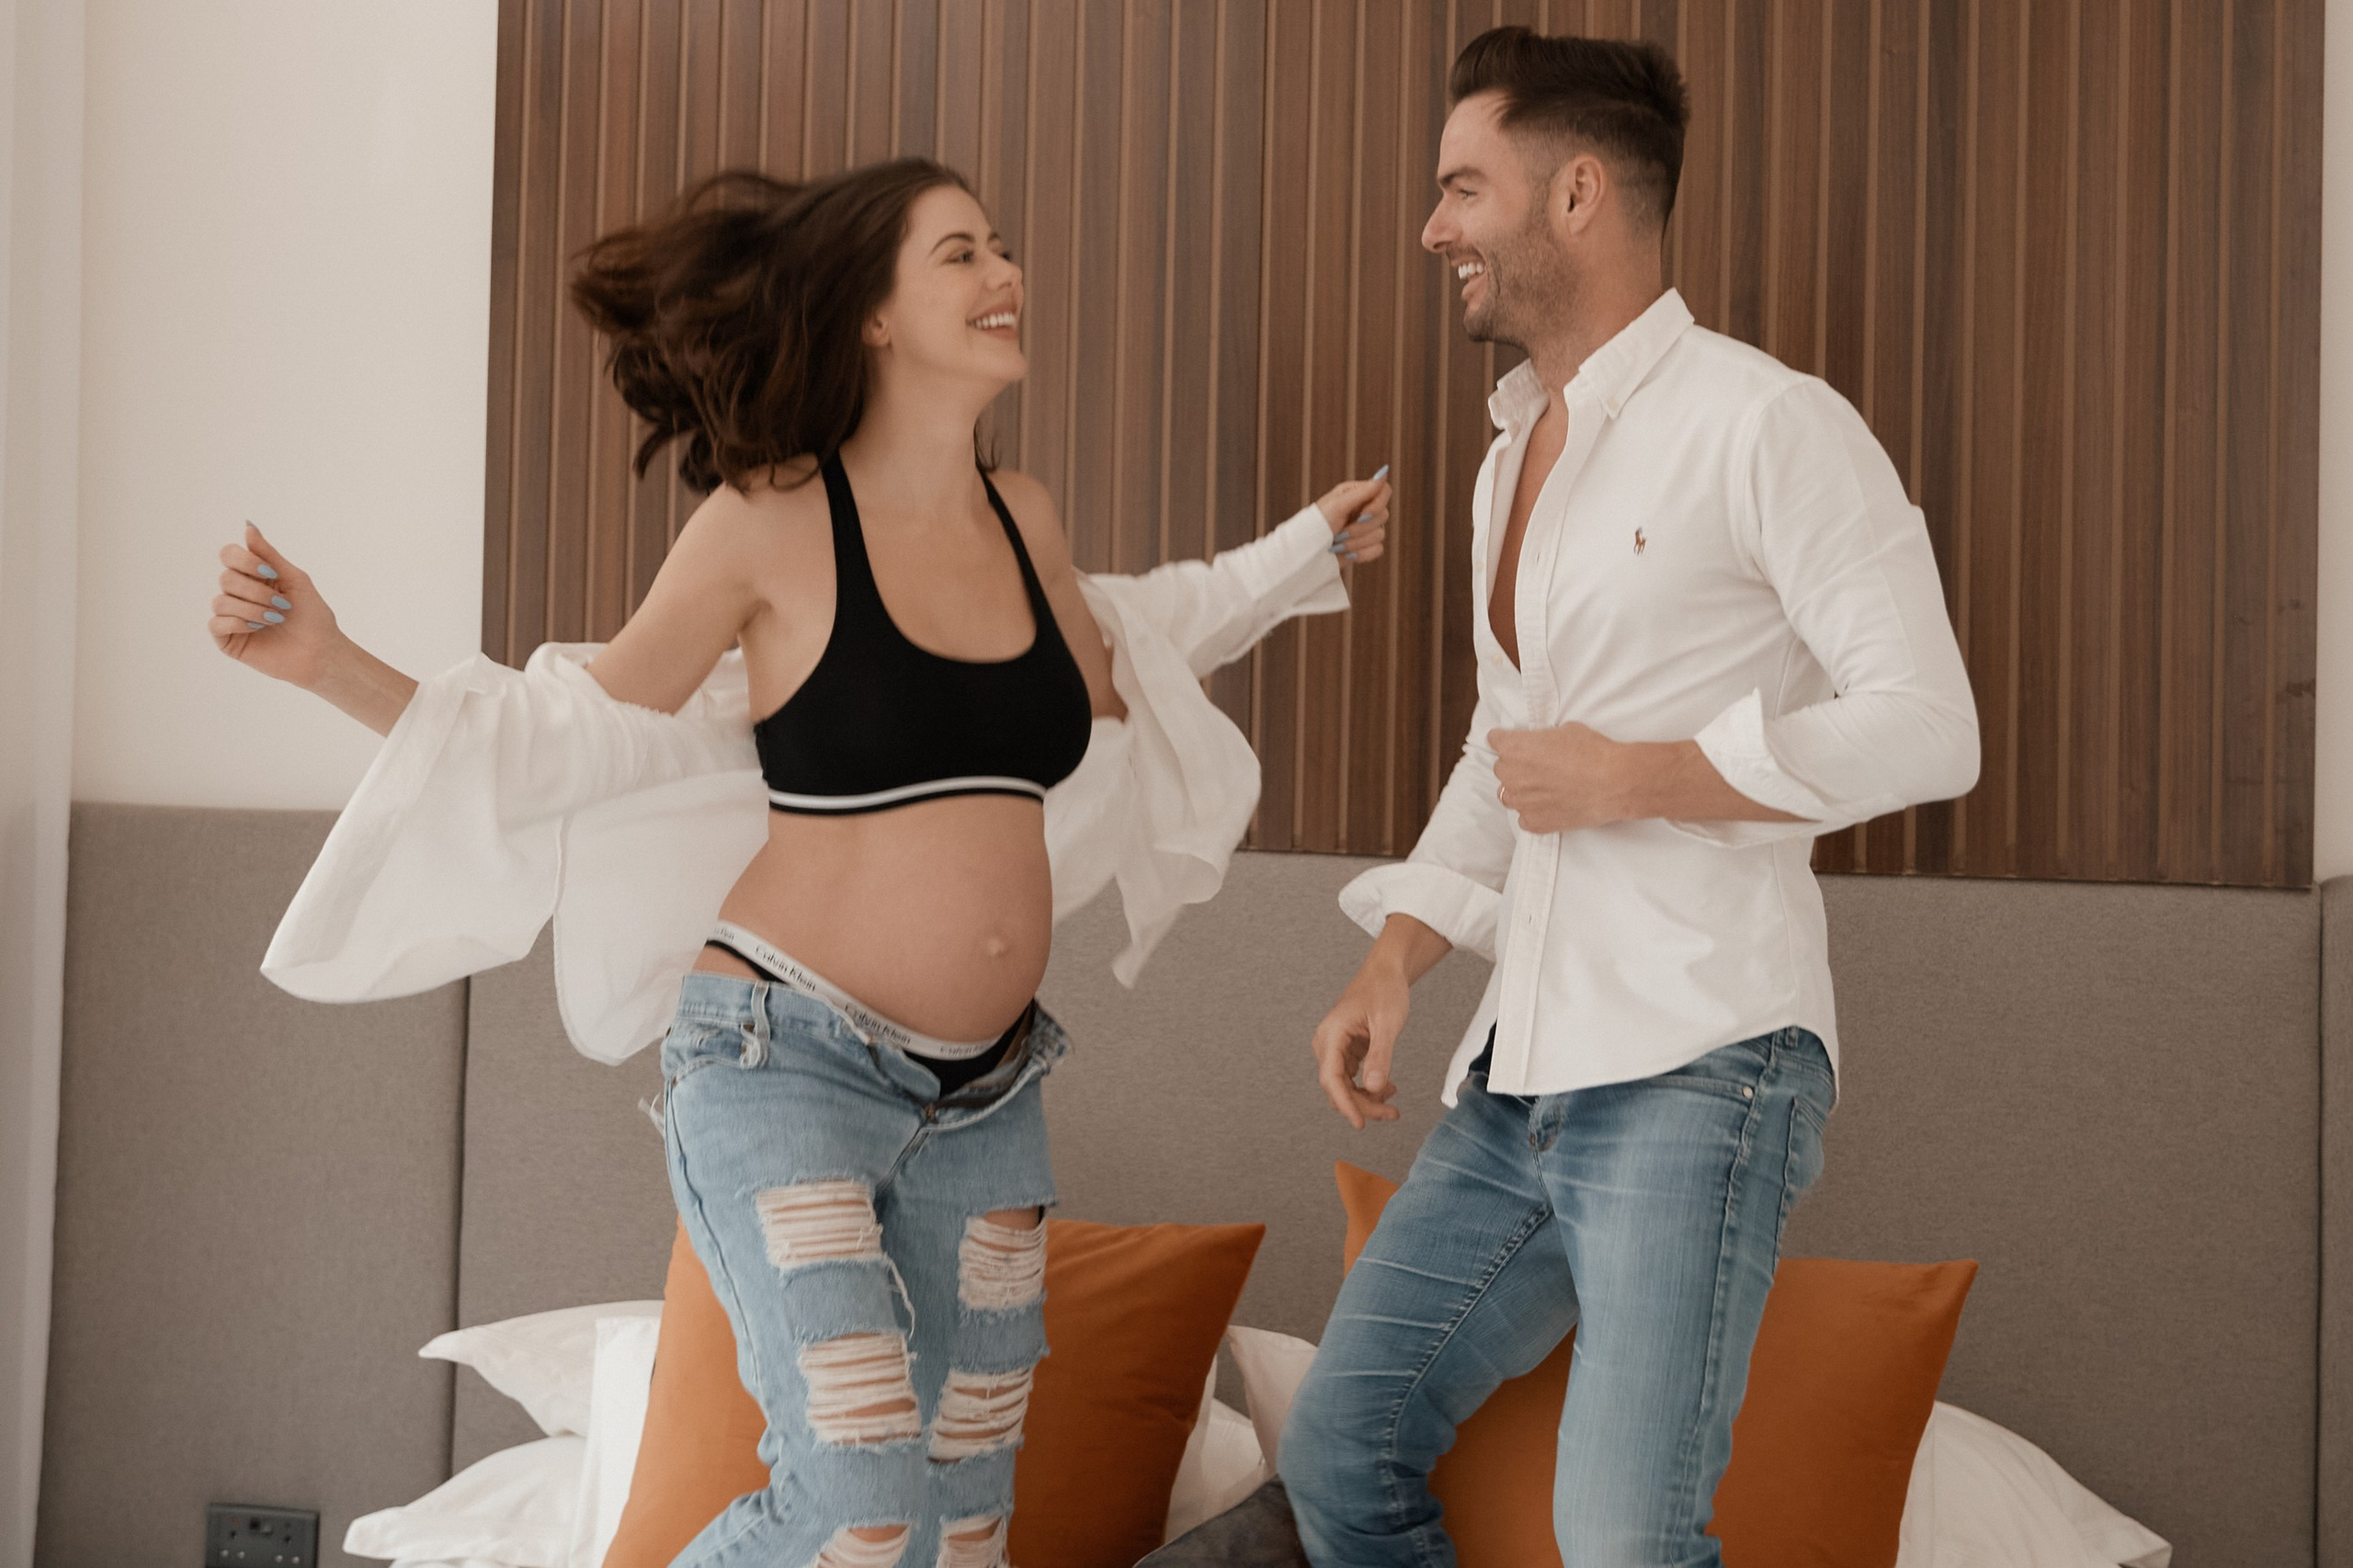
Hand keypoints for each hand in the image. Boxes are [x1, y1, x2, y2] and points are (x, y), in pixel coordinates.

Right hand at [209, 522, 341, 689]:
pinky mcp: (227, 638)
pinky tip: (258, 629)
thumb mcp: (294, 579)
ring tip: (276, 620)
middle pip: (226, 578)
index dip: (245, 561)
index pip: (229, 555)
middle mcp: (239, 593)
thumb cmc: (313, 616)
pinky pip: (216, 622)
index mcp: (253, 576)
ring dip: (253, 609)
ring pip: (221, 601)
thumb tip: (248, 526)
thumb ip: (269, 554)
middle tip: (282, 604)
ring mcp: (231, 616)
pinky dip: (239, 623)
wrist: (320, 652)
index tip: (271, 573)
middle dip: (256, 591)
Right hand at [1310, 959, 1410, 1127]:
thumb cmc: (1384, 990)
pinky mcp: (1346, 1051)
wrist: (1386, 972)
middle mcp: (1327, 1043)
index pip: (1331, 1079)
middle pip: (1338, 1087)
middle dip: (1363, 1105)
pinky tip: (1388, 1087)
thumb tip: (1373, 1089)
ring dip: (1367, 1099)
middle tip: (1392, 1114)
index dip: (1345, 1104)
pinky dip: (1369, 1087)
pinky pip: (1352, 1078)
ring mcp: (1335, 1048)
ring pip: (1345, 1086)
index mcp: (1331, 1035)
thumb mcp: (1387, 1024)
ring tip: (1393, 1102)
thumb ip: (1380, 1056)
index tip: (1360, 1123)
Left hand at [1314, 469, 1390, 563]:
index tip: (1364, 514)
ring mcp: (1366, 529)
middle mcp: (1364, 509)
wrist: (1306, 552)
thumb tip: (1384, 473)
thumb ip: (1362, 491)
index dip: (1378, 504)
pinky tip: (1345, 553)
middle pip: (1383, 515)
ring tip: (1337, 543)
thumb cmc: (1317, 523)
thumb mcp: (1338, 504)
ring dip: (1355, 542)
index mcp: (1357, 494)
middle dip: (1360, 528)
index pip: (1384, 491)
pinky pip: (1377, 550)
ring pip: (1380, 535)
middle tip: (1340, 531)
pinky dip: (1361, 554)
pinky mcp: (1366, 546)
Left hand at [1490, 721, 1631, 833]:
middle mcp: (1510, 775)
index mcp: (1513, 747)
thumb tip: (1542, 746)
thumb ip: (1542, 739)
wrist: (1614, 782)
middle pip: (1502, 769)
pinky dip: (1535, 812)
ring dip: (1522, 791)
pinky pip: (1524, 818)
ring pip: (1509, 795)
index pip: (1495, 740)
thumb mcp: (1565, 730)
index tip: (1517, 743)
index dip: (1508, 740)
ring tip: (1545, 789)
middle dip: (1517, 767)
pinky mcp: (1533, 823)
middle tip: (1540, 767)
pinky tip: (1552, 806)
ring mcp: (1520, 802)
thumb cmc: (1593, 751)